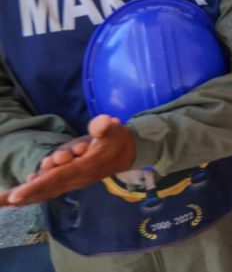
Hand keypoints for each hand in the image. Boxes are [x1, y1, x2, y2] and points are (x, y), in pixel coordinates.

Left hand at [0, 115, 135, 206]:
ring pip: (43, 192)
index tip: (16, 195)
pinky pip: (46, 190)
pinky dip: (30, 193)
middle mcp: (75, 179)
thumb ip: (105, 127)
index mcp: (84, 168)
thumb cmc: (118, 140)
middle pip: (44, 189)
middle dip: (21, 196)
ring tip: (1, 200)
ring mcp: (71, 181)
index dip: (36, 186)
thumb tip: (102, 122)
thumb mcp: (114, 130)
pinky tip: (13, 197)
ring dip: (22, 196)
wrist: (128, 153)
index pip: (57, 178)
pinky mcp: (68, 180)